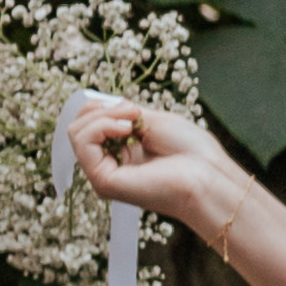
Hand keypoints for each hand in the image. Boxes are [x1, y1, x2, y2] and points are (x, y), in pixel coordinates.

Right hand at [61, 93, 260, 248]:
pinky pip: (83, 143)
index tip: (133, 106)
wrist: (209, 176)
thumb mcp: (152, 120)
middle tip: (134, 111)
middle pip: (79, 125)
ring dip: (102, 115)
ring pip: (76, 132)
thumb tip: (97, 104)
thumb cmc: (193, 152)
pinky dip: (100, 126)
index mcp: (122, 151)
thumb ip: (121, 113)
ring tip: (132, 120)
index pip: (90, 123)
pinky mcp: (103, 181)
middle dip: (102, 108)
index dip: (103, 107)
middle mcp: (110, 164)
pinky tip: (127, 129)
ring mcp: (104, 174)